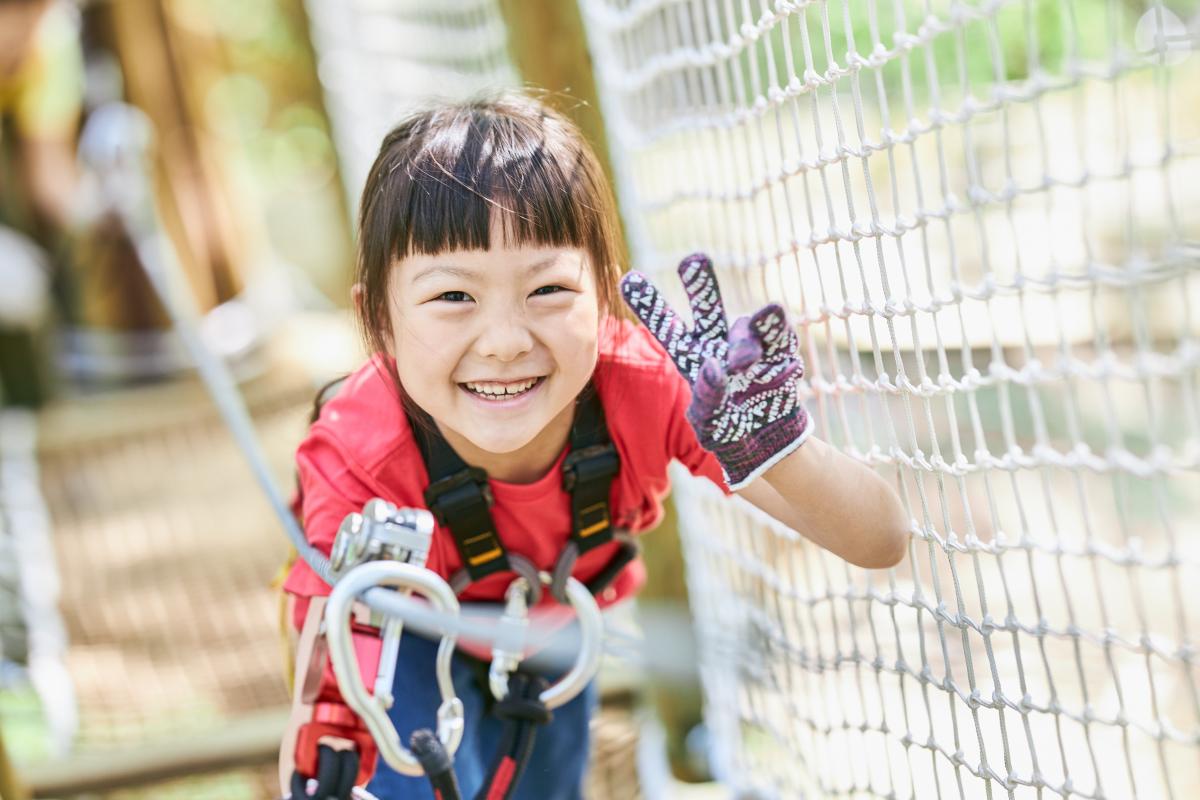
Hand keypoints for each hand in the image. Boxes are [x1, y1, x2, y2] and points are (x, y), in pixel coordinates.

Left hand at [621, 253, 810, 489]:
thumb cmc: (728, 430)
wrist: (768, 439)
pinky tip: (776, 330)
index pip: (666, 327)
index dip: (649, 304)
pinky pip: (779, 334)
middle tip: (693, 261)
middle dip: (701, 283)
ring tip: (745, 363)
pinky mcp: (780, 350)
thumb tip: (715, 366)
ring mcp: (750, 343)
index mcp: (691, 356)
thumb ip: (708, 399)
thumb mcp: (710, 424)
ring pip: (745, 327)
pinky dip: (777, 328)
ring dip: (746, 340)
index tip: (628, 279)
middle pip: (708, 306)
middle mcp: (719, 342)